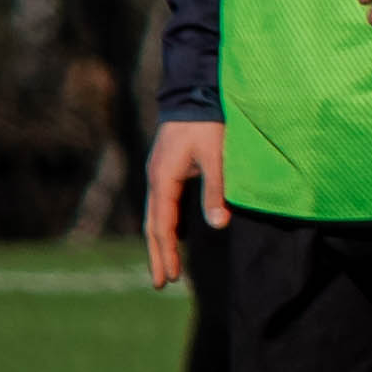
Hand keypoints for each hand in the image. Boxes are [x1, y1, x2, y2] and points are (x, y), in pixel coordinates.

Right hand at [144, 120, 228, 288]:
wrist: (195, 89)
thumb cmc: (208, 122)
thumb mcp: (216, 156)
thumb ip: (215, 190)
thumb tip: (218, 225)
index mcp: (163, 180)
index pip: (162, 226)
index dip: (167, 253)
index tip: (170, 278)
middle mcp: (155, 178)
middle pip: (153, 225)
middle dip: (158, 254)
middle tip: (162, 282)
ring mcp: (158, 171)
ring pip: (155, 213)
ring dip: (160, 240)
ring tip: (165, 263)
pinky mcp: (167, 165)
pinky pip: (163, 201)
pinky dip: (166, 221)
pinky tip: (173, 230)